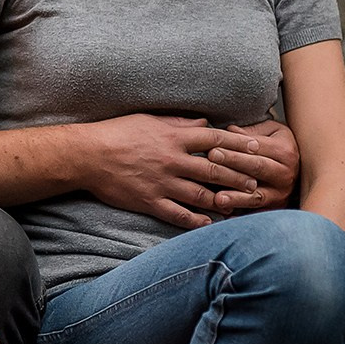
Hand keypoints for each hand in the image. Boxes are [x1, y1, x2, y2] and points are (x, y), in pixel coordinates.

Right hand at [82, 114, 273, 228]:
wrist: (86, 155)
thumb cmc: (117, 132)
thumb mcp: (149, 119)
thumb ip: (179, 122)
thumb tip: (204, 123)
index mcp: (173, 137)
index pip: (215, 139)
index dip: (239, 145)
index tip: (258, 149)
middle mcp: (172, 160)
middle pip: (215, 168)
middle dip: (239, 176)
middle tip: (257, 183)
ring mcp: (162, 183)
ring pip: (201, 193)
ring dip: (223, 199)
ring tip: (239, 203)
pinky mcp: (150, 201)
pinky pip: (178, 214)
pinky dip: (196, 220)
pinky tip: (209, 223)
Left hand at [208, 119, 297, 214]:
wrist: (304, 173)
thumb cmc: (278, 147)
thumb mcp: (270, 133)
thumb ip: (250, 131)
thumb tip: (229, 130)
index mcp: (285, 151)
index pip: (256, 147)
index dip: (235, 146)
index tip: (213, 145)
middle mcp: (286, 174)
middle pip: (257, 167)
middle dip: (233, 162)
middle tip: (211, 158)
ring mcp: (281, 194)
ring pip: (257, 195)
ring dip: (237, 197)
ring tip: (218, 198)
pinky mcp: (275, 209)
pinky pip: (257, 214)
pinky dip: (242, 216)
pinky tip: (227, 217)